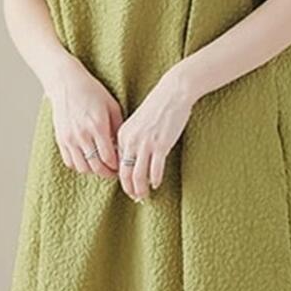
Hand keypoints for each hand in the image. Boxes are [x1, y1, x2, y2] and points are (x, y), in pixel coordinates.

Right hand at [45, 57, 122, 178]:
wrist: (66, 83)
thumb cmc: (92, 92)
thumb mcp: (112, 106)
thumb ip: (118, 128)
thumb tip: (123, 148)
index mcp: (98, 126)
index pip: (109, 158)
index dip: (117, 167)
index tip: (122, 167)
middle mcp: (83, 135)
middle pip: (96, 167)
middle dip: (107, 173)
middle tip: (113, 173)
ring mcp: (69, 138)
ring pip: (82, 168)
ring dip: (93, 171)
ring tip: (100, 167)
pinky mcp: (60, 139)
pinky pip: (70, 162)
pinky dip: (79, 166)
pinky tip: (87, 161)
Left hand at [116, 66, 194, 201]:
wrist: (172, 93)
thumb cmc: (156, 107)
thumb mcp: (137, 123)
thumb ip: (131, 139)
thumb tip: (131, 159)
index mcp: (122, 135)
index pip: (118, 163)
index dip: (122, 178)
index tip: (128, 185)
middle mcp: (131, 141)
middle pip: (125, 173)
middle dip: (129, 188)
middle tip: (134, 196)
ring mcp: (145, 144)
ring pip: (138, 175)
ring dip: (141, 189)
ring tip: (144, 195)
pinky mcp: (161, 145)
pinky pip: (155, 170)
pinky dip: (155, 179)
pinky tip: (157, 184)